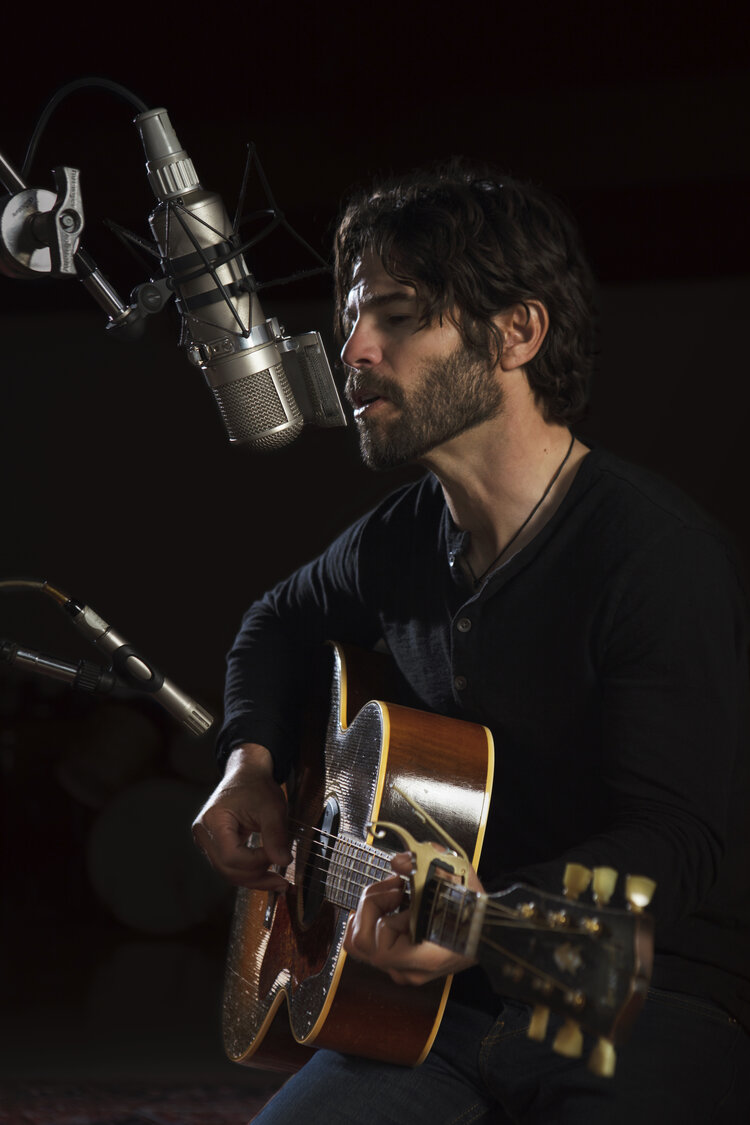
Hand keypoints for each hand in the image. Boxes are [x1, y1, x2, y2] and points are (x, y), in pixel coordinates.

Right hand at [192, 743, 290, 890]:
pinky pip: (229, 866)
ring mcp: (206, 840)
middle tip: (282, 881)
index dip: (256, 862)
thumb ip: (276, 835)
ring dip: (253, 879)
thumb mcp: (272, 808)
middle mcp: (203, 833)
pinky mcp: (214, 845)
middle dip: (256, 877)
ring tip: (278, 882)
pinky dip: (248, 872)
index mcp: (213, 820)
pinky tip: (267, 875)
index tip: (278, 856)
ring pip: (227, 872)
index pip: (231, 856)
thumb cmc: (257, 787)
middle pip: (227, 868)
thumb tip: (283, 862)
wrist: (247, 774)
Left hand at [344, 851, 482, 985]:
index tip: (401, 892)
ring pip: (362, 944)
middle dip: (372, 905)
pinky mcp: (400, 963)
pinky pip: (371, 944)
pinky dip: (374, 919)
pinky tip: (391, 904)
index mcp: (423, 959)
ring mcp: (403, 970)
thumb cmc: (473, 905)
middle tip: (394, 886)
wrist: (489, 926)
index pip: (379, 947)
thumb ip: (424, 863)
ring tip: (395, 892)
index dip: (383, 915)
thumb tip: (398, 862)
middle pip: (362, 943)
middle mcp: (409, 971)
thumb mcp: (454, 874)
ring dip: (373, 909)